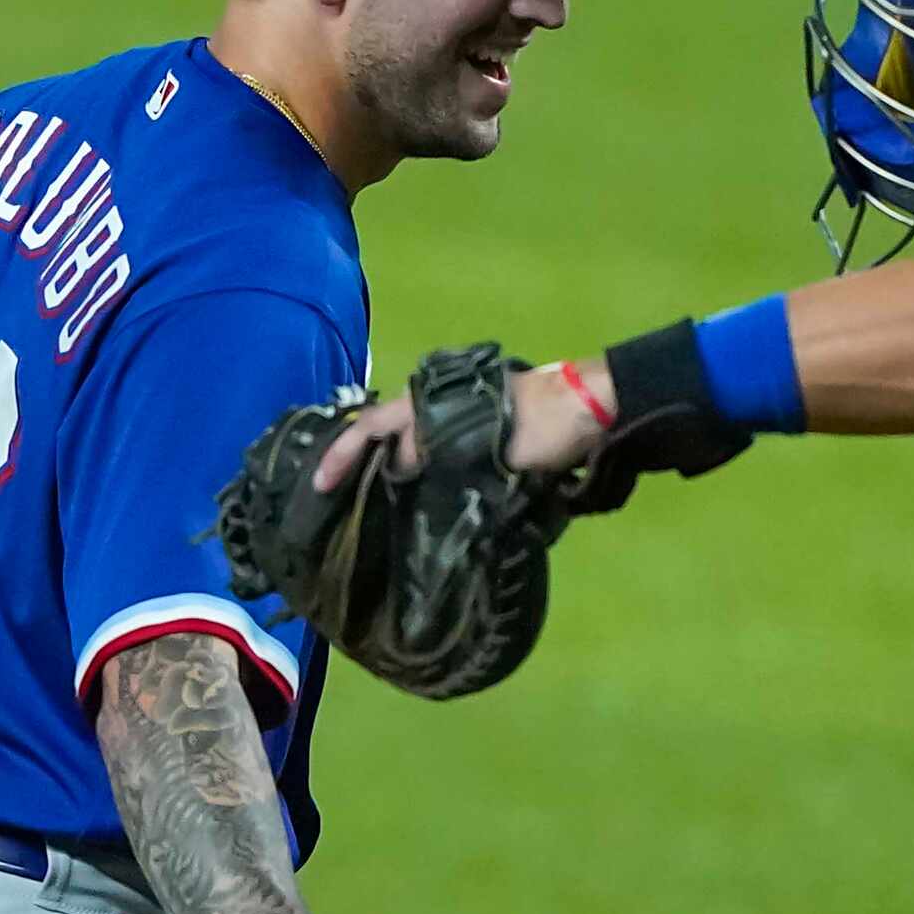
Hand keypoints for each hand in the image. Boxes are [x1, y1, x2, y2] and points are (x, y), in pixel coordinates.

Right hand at [312, 359, 610, 492]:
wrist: (593, 411)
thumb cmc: (539, 424)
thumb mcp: (481, 442)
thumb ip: (435, 452)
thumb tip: (397, 466)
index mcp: (430, 403)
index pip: (371, 425)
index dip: (342, 455)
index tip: (320, 486)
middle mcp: (439, 407)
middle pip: (387, 436)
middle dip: (363, 467)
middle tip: (341, 503)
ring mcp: (462, 420)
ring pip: (413, 448)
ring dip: (394, 474)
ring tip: (376, 510)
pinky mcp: (484, 436)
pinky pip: (440, 456)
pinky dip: (425, 476)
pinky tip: (422, 502)